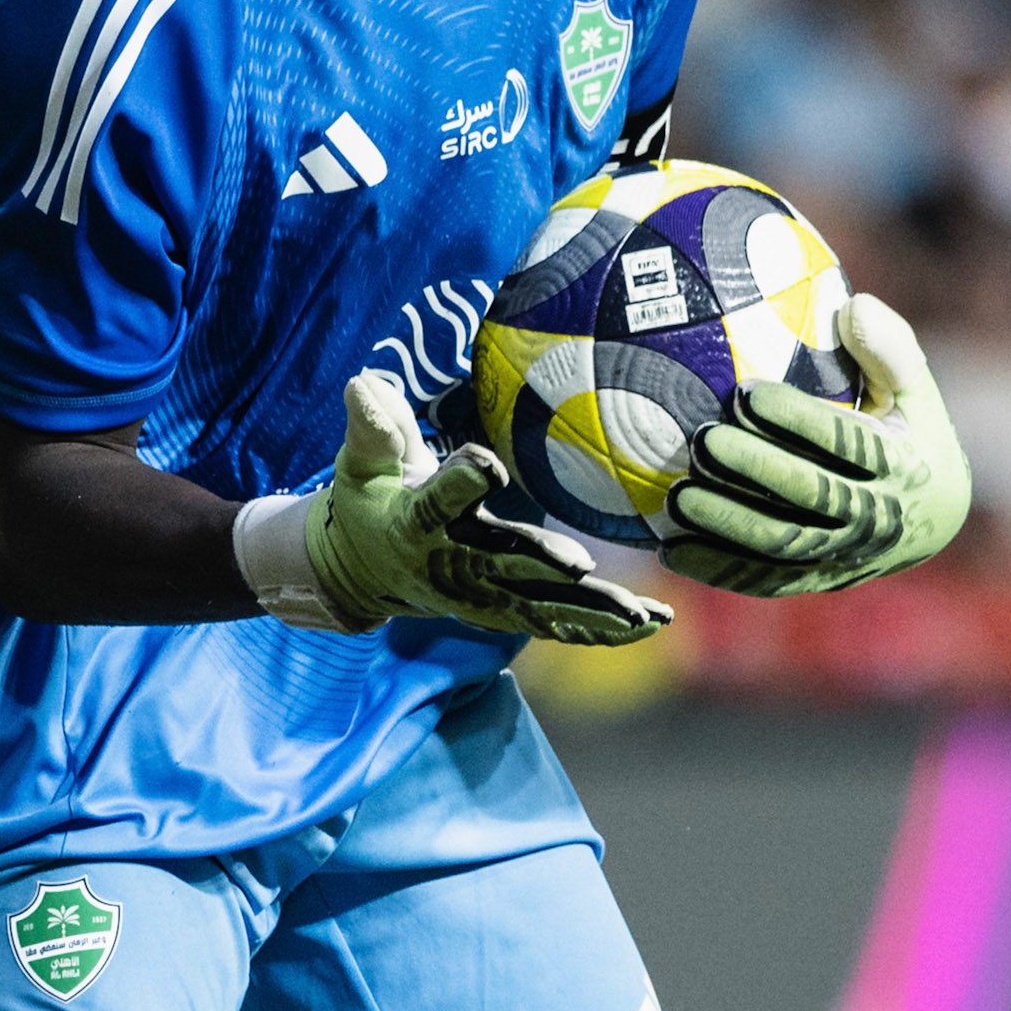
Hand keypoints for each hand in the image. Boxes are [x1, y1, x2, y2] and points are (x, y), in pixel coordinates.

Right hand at [236, 371, 671, 644]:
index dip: (461, 482)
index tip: (488, 465)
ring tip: (639, 614)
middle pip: (502, 561)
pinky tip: (650, 621)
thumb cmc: (370, 500)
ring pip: (540, 603)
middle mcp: (451, 563)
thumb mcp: (363, 463)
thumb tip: (360, 383)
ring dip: (590, 611)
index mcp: (414, 521)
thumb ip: (373, 428)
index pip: (437, 500)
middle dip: (543, 564)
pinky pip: (555, 621)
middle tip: (582, 566)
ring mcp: (480, 595)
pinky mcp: (502, 611)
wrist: (363, 570)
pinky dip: (600, 627)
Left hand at [659, 295, 969, 596]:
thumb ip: (888, 348)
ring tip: (676, 497)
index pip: (848, 443)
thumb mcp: (913, 389)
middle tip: (703, 440)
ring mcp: (846, 558)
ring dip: (727, 523)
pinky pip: (763, 580)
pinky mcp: (817, 582)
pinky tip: (669, 549)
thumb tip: (853, 307)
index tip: (746, 392)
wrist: (930, 518)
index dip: (798, 419)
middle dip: (754, 470)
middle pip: (809, 497)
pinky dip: (717, 569)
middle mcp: (880, 520)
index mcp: (906, 467)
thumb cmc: (907, 430)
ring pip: (781, 544)